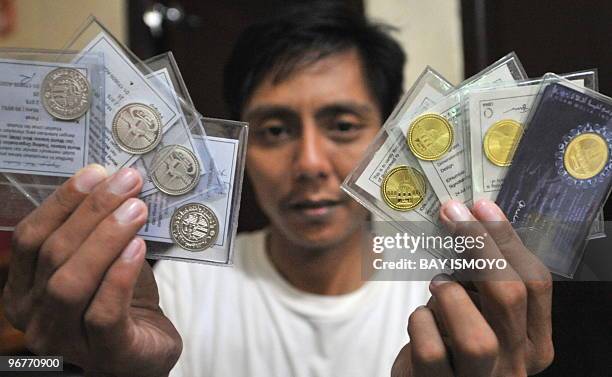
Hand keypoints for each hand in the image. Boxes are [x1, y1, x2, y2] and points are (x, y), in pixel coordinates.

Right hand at [2, 165, 181, 376]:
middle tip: (126, 183)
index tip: (94, 172)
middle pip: (52, 254)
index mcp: (24, 290)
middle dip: (91, 211)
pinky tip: (138, 248)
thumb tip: (117, 183)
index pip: (30, 238)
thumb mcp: (104, 263)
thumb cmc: (121, 305)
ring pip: (71, 282)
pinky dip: (120, 276)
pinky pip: (104, 312)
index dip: (61, 202)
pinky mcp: (105, 354)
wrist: (144, 355)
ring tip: (136, 209)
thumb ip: (100, 232)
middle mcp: (34, 316)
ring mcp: (65, 340)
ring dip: (105, 238)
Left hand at [392, 199, 553, 376]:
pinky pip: (430, 349)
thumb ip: (485, 283)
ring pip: (475, 337)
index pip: (536, 284)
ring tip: (439, 284)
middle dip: (480, 247)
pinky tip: (421, 318)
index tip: (481, 207)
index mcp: (535, 342)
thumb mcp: (482, 315)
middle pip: (510, 299)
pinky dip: (421, 322)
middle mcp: (515, 365)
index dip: (506, 239)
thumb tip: (468, 222)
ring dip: (452, 297)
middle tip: (453, 216)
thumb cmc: (454, 344)